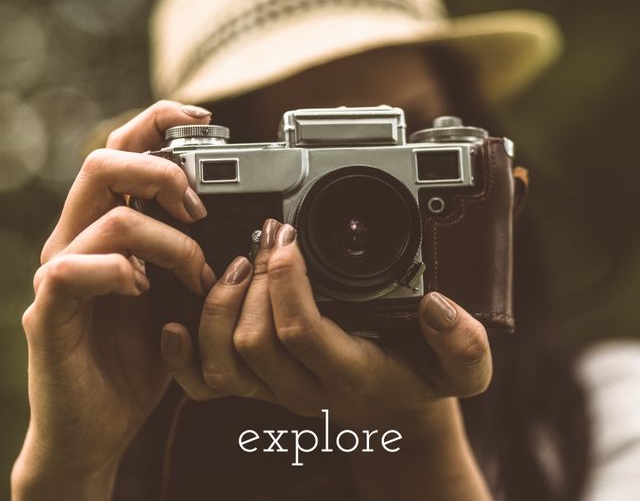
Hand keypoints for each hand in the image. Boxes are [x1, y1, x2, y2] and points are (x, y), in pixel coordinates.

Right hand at [13, 101, 217, 495]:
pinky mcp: (50, 312)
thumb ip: (195, 250)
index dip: (158, 122)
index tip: (205, 120)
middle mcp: (80, 238)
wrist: (101, 424)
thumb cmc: (145, 353)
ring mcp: (62, 273)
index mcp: (110, 225)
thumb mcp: (182, 291)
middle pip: (104, 162)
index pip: (124, 150)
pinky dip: (120, 272)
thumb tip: (243, 219)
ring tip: (194, 272)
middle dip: (161, 170)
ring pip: (107, 216)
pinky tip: (144, 291)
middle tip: (200, 207)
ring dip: (166, 240)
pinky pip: (75, 270)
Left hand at [161, 219, 491, 429]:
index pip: (302, 332)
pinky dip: (183, 353)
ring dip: (222, 304)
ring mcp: (274, 391)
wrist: (394, 407)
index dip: (287, 280)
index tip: (289, 235)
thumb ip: (465, 343)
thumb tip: (437, 305)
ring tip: (239, 261)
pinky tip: (177, 320)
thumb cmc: (421, 376)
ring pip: (224, 360)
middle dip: (256, 280)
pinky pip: (203, 383)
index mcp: (351, 375)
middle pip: (255, 340)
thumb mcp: (464, 368)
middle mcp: (306, 389)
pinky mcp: (254, 386)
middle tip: (268, 234)